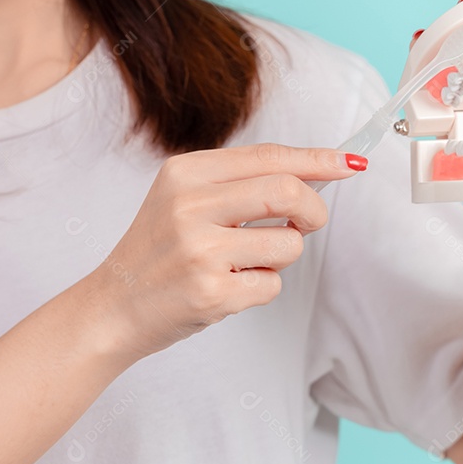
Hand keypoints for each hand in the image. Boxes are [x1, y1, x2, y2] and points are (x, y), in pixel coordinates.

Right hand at [82, 143, 366, 360]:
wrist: (112, 307)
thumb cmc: (160, 251)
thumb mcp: (184, 198)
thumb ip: (239, 182)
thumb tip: (316, 170)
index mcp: (185, 173)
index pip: (268, 156)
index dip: (317, 160)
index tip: (350, 163)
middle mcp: (189, 205)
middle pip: (288, 191)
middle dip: (314, 209)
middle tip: (308, 223)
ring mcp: (199, 250)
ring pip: (289, 242)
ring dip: (282, 256)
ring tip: (246, 263)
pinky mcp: (209, 291)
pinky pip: (272, 284)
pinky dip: (263, 288)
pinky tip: (229, 289)